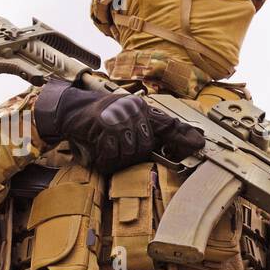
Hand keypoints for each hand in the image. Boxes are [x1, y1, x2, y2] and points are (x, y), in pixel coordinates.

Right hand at [34, 80, 206, 172]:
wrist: (69, 110)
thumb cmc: (98, 118)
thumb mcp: (123, 120)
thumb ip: (143, 131)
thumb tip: (163, 149)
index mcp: (142, 109)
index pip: (168, 123)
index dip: (184, 136)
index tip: (199, 145)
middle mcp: (134, 110)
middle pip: (146, 147)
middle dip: (131, 155)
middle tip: (115, 151)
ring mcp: (120, 116)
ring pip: (131, 152)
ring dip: (117, 159)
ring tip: (105, 151)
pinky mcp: (105, 125)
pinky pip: (112, 154)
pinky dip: (104, 160)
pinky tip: (98, 155)